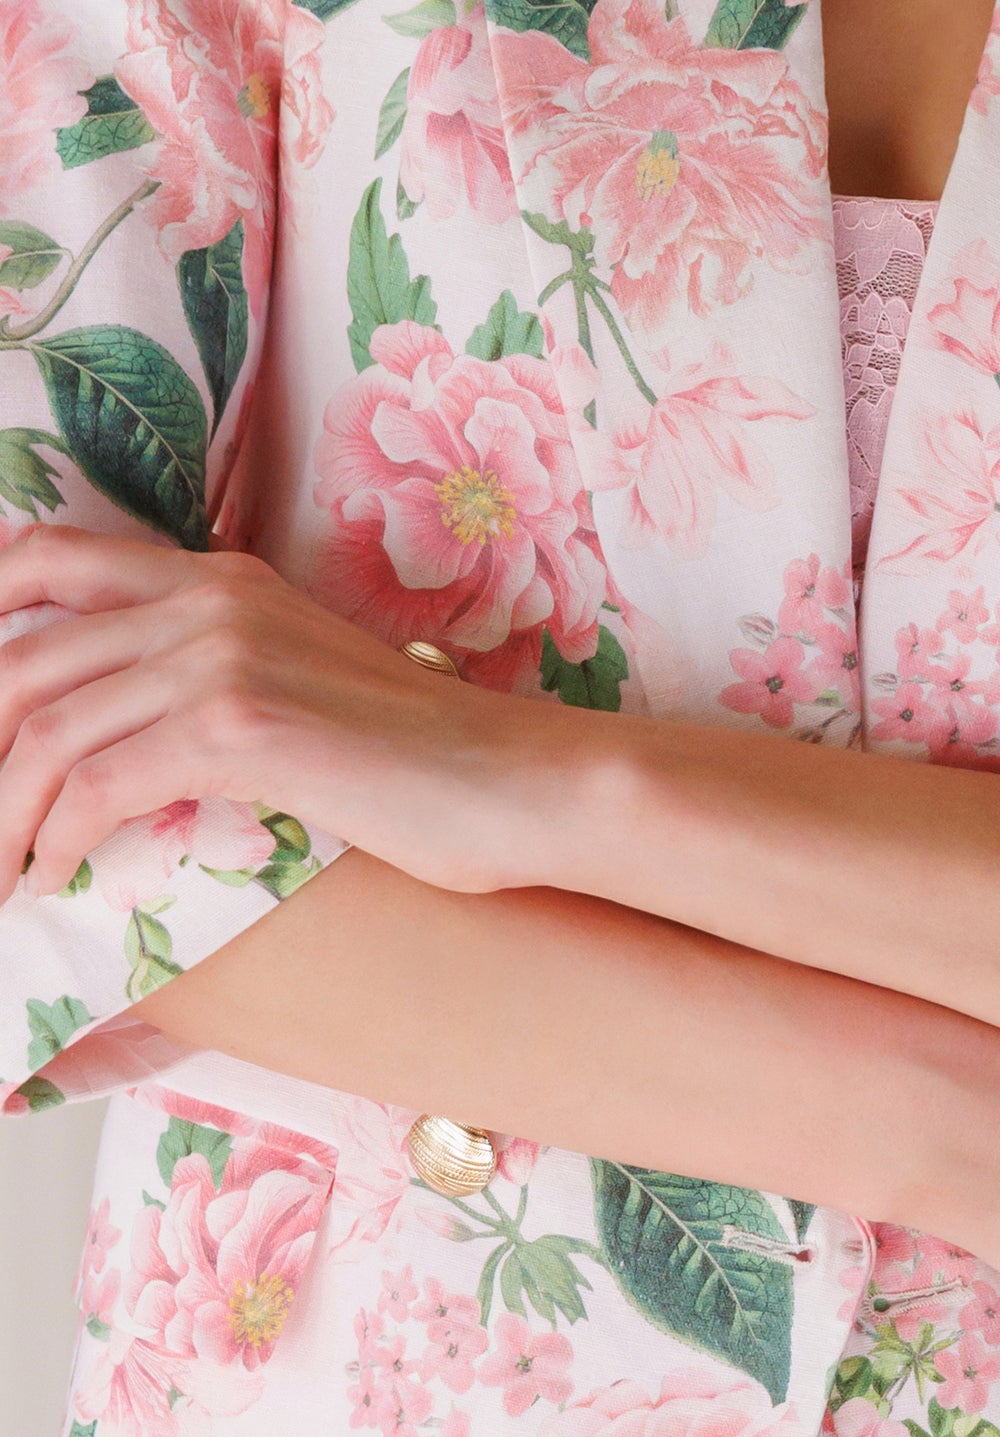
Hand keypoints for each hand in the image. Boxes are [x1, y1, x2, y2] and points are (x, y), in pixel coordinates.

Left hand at [0, 527, 567, 900]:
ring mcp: (221, 655)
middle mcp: (208, 598)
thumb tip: (120, 734)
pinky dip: (57, 841)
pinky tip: (54, 879)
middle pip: (24, 657)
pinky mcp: (237, 727)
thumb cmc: (413, 759)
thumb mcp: (296, 682)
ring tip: (1, 872)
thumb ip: (210, 675)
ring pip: (46, 730)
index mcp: (217, 578)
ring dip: (2, 816)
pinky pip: (97, 783)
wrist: (511, 781)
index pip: (49, 557)